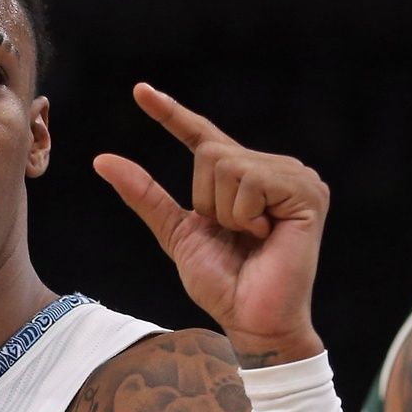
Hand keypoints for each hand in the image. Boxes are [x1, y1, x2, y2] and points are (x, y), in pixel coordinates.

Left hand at [94, 83, 327, 366]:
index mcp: (243, 176)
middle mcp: (274, 168)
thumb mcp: (176, 233)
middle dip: (208, 201)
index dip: (171, 114)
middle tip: (235, 235)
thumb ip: (145, 195)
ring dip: (227, 211)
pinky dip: (246, 214)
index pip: (202, 136)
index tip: (139, 91)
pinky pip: (252, 180)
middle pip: (211, 153)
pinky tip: (267, 235)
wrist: (253, 320)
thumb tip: (102, 159)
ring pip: (228, 164)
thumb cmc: (223, 284)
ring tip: (253, 237)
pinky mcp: (308, 192)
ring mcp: (295, 177)